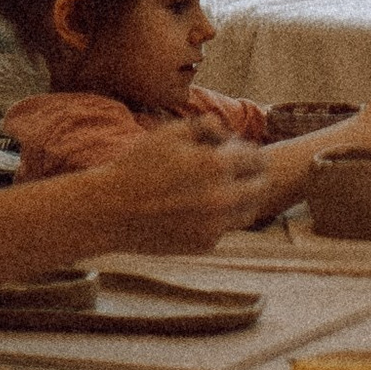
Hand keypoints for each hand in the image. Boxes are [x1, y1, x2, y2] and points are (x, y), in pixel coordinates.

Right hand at [78, 116, 272, 253]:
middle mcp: (222, 197)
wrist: (110, 211)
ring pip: (248, 212)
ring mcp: (215, 224)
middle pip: (261, 187)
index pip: (257, 158)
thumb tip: (227, 133)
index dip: (249, 153)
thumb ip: (206, 125)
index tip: (239, 153)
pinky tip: (199, 210)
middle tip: (241, 172)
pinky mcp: (204, 244)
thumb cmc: (138, 166)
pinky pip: (225, 228)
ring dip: (242, 199)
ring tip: (225, 190)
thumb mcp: (170, 133)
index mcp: (216, 165)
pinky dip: (219, 219)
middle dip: (253, 176)